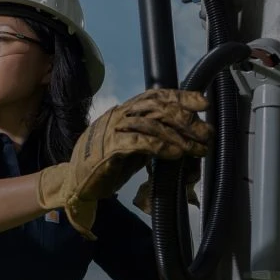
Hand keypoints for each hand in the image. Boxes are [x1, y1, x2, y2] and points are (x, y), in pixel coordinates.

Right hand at [35, 88, 212, 239]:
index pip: (155, 96)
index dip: (180, 96)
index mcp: (124, 112)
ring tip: (196, 148)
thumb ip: (151, 139)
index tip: (203, 103)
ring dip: (179, 136)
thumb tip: (184, 139)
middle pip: (157, 107)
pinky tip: (175, 154)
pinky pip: (139, 142)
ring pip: (151, 123)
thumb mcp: (133, 148)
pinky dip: (160, 146)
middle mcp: (119, 115)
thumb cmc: (104, 166)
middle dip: (185, 118)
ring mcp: (112, 130)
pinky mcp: (108, 148)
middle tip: (205, 133)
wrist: (74, 183)